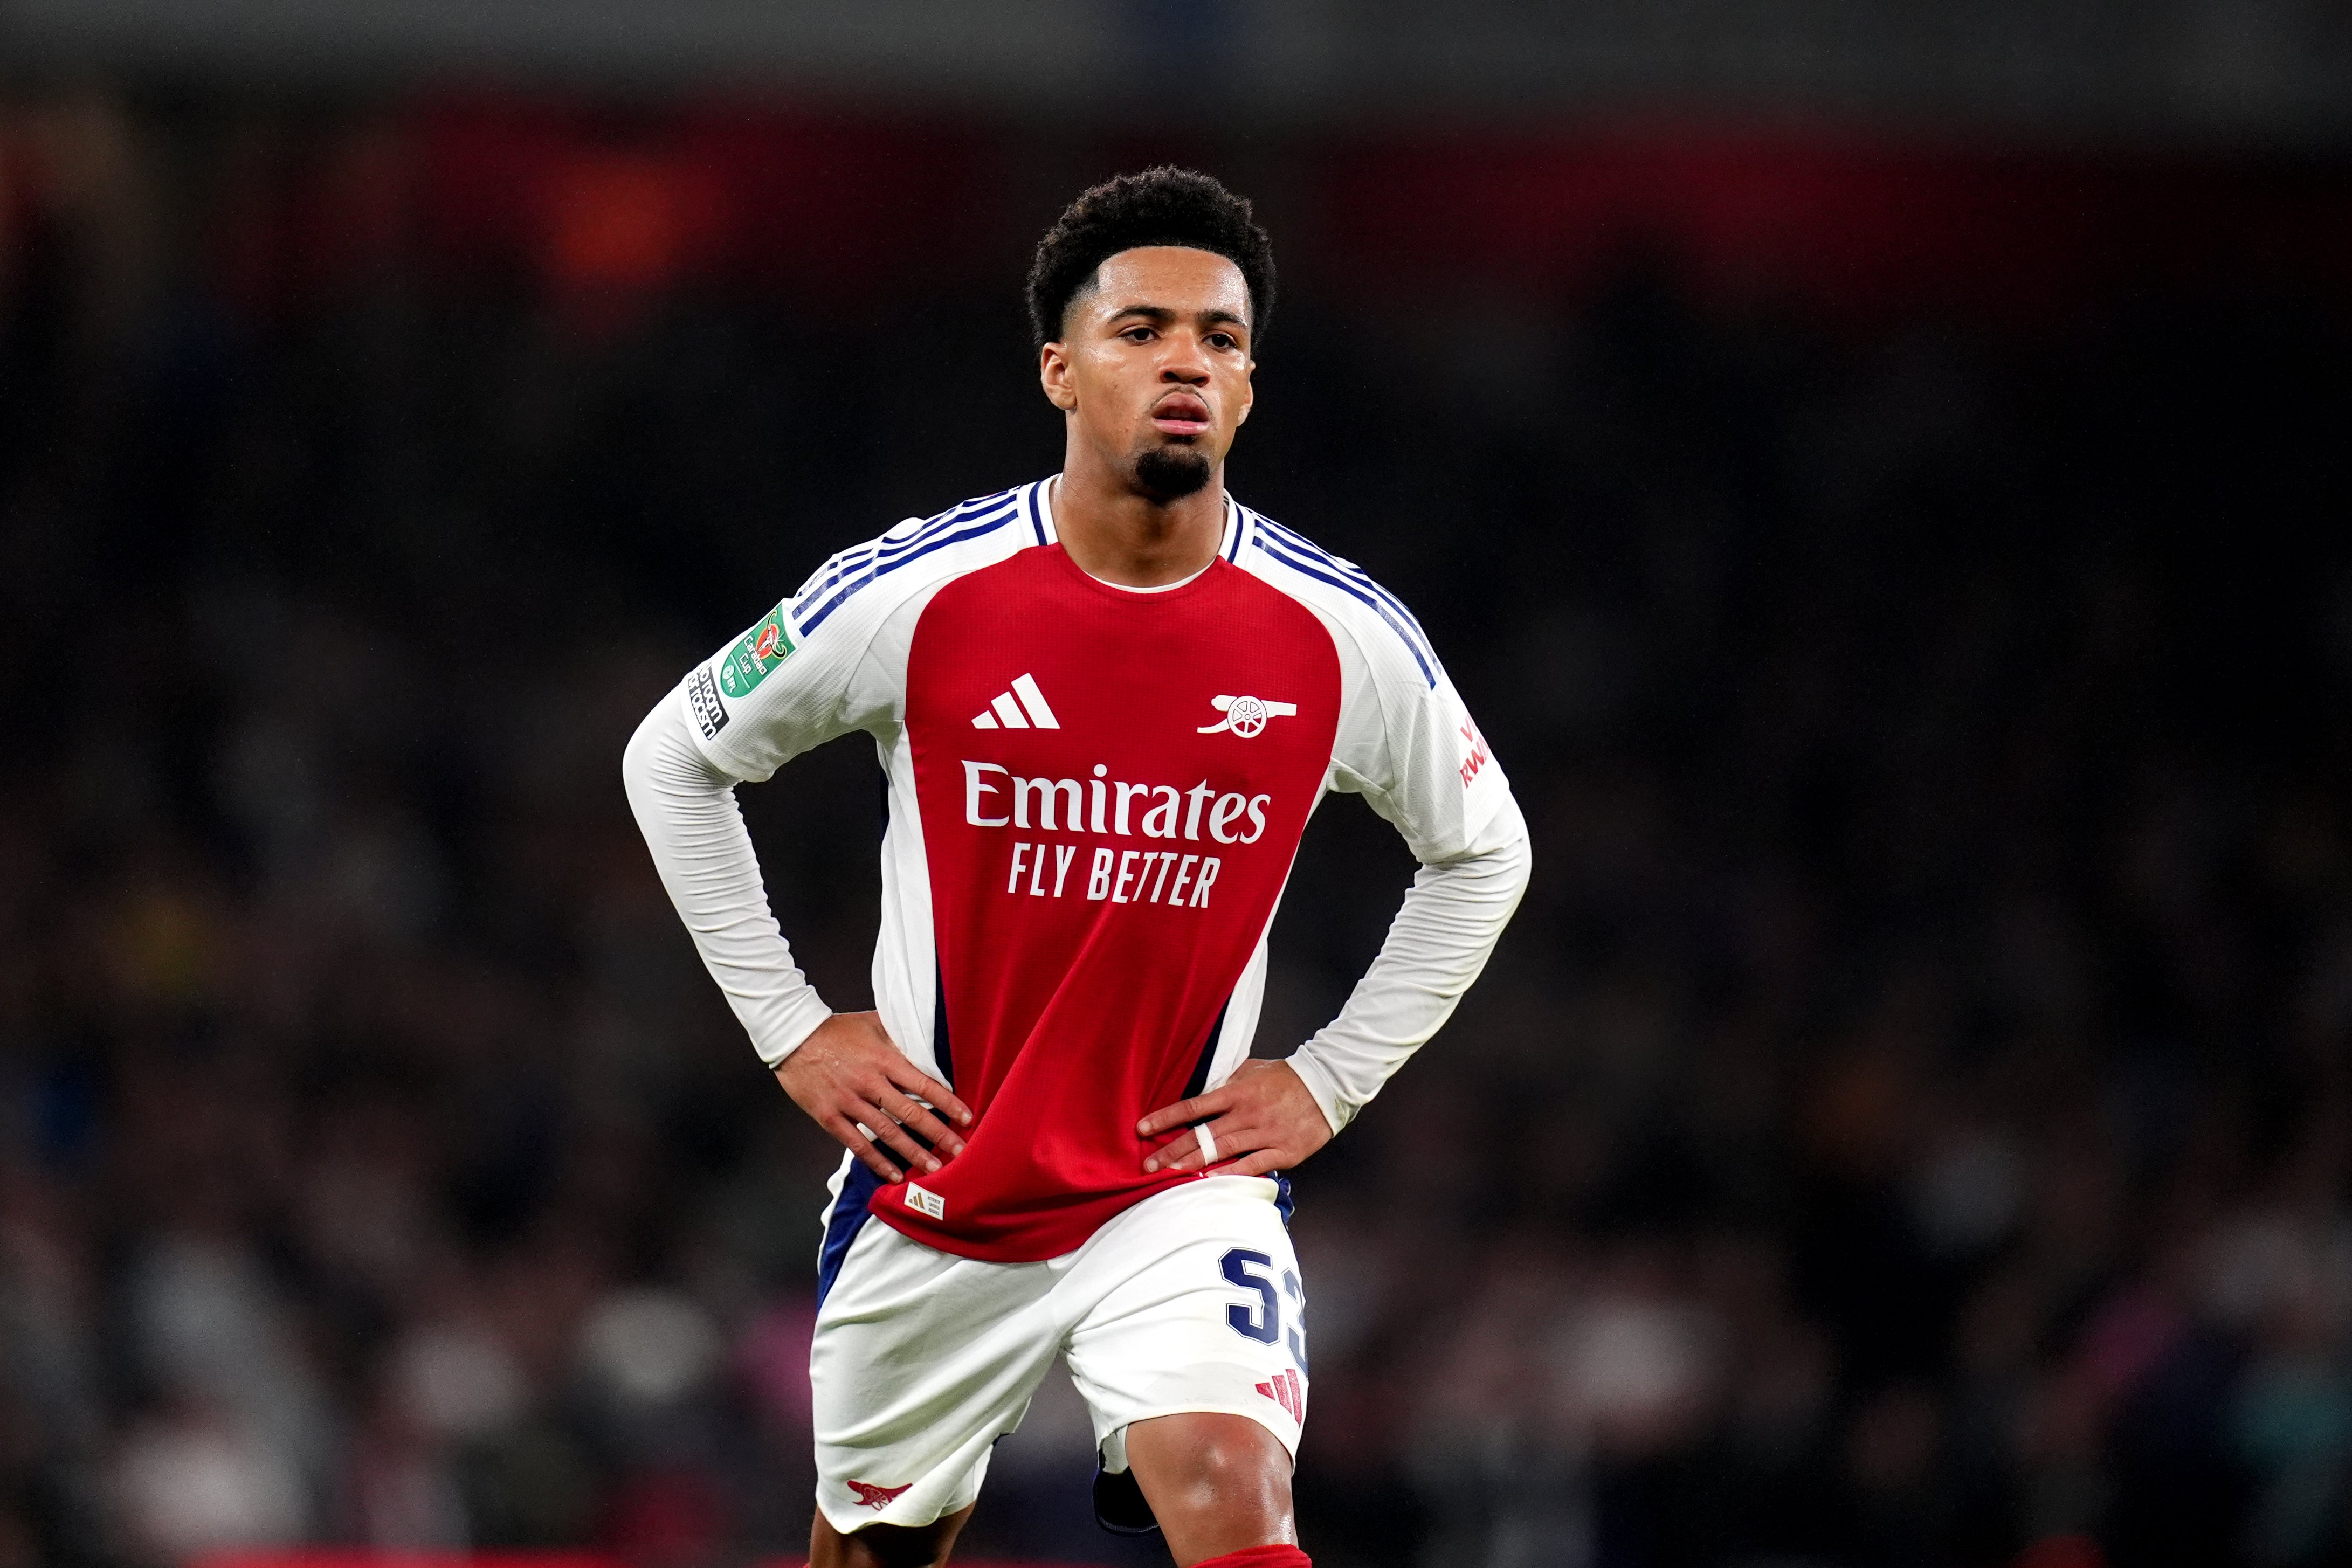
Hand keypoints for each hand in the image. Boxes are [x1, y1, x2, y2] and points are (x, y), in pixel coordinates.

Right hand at [774, 1011, 972, 1183]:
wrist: (792, 1036)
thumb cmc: (837, 1029)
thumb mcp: (873, 1022)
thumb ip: (901, 1035)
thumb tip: (929, 1042)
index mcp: (883, 1059)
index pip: (923, 1084)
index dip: (947, 1102)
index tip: (967, 1118)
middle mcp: (869, 1082)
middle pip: (909, 1113)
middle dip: (938, 1133)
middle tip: (959, 1151)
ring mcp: (848, 1101)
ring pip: (886, 1133)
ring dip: (911, 1153)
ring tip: (933, 1169)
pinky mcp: (828, 1116)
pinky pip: (856, 1144)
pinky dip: (876, 1161)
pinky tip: (894, 1175)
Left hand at [1137, 1059, 1331, 1177]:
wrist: (1328, 1084)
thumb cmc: (1287, 1076)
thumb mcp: (1252, 1070)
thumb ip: (1227, 1082)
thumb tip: (1205, 1092)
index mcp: (1237, 1092)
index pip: (1193, 1106)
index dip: (1166, 1118)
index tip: (1142, 1128)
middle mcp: (1246, 1114)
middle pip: (1202, 1135)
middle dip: (1172, 1151)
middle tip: (1147, 1165)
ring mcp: (1264, 1134)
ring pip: (1222, 1152)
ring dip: (1193, 1165)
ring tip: (1168, 1176)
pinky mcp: (1283, 1151)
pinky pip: (1253, 1165)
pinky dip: (1231, 1174)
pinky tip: (1211, 1182)